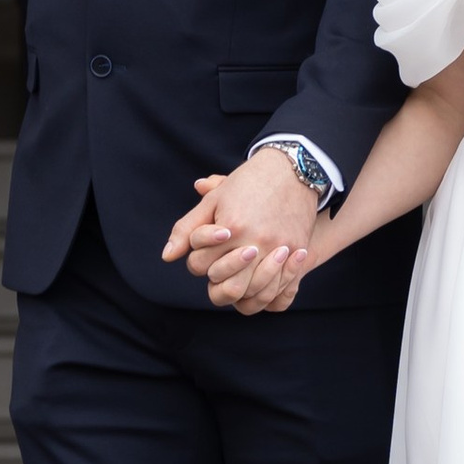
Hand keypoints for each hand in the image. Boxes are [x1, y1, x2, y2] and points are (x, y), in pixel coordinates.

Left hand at [164, 150, 322, 312]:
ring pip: (254, 292)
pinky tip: (260, 280)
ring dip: (243, 289)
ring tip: (241, 276)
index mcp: (230, 228)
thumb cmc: (247, 183)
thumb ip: (186, 229)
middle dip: (218, 280)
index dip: (198, 260)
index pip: (199, 265)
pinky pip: (279, 288)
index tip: (208, 248)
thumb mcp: (213, 200)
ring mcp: (278, 250)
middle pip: (227, 287)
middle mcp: (255, 242)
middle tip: (222, 265)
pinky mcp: (296, 252)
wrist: (292, 170)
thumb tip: (167, 257)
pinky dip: (267, 291)